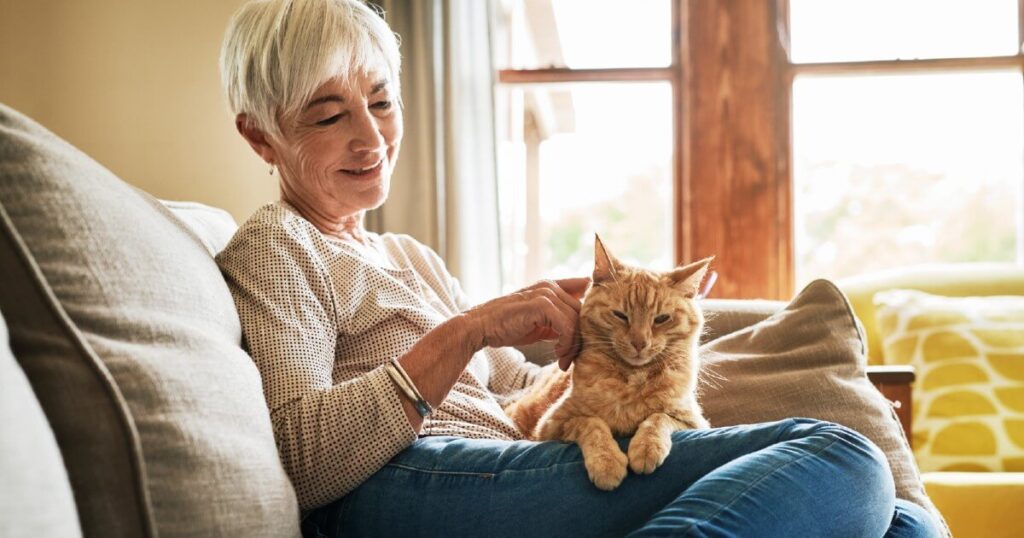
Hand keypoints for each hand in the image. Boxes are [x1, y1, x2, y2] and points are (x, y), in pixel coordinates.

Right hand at [464, 277, 589, 368]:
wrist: (480, 327)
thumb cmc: (508, 326)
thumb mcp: (540, 322)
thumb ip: (559, 321)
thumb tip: (582, 333)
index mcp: (552, 286)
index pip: (586, 288)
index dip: (593, 307)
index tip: (591, 332)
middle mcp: (551, 286)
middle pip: (584, 311)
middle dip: (581, 337)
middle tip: (570, 358)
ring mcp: (546, 294)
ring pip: (577, 320)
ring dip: (573, 345)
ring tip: (562, 359)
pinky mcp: (541, 305)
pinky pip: (567, 326)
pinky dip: (566, 343)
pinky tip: (557, 354)